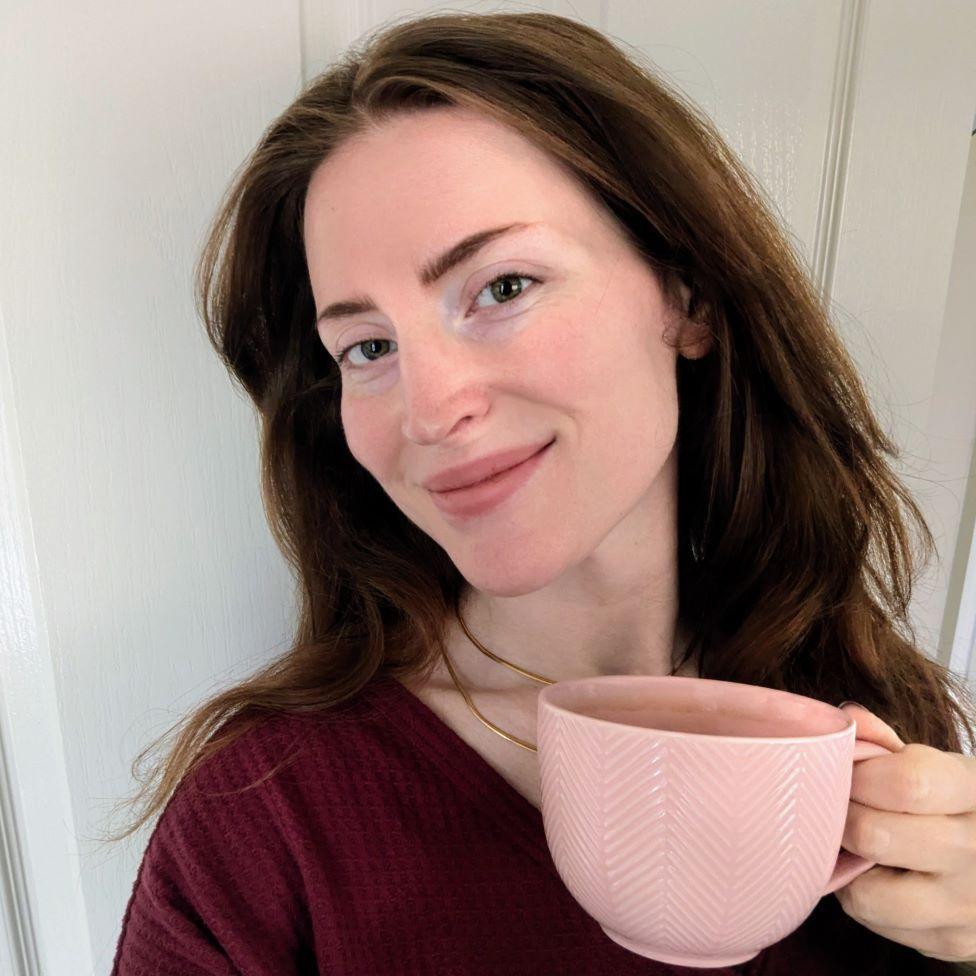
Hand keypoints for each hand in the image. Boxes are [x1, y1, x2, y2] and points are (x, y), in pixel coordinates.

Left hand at [834, 703, 975, 962]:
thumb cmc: (944, 801)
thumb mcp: (930, 762)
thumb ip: (883, 741)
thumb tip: (847, 721)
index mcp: (974, 792)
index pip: (908, 782)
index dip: (860, 774)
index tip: (847, 770)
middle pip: (876, 836)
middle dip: (843, 815)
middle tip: (838, 805)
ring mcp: (967, 905)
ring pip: (868, 892)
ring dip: (845, 863)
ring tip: (850, 841)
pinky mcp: (950, 942)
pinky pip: (873, 920)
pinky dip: (858, 893)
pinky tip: (869, 872)